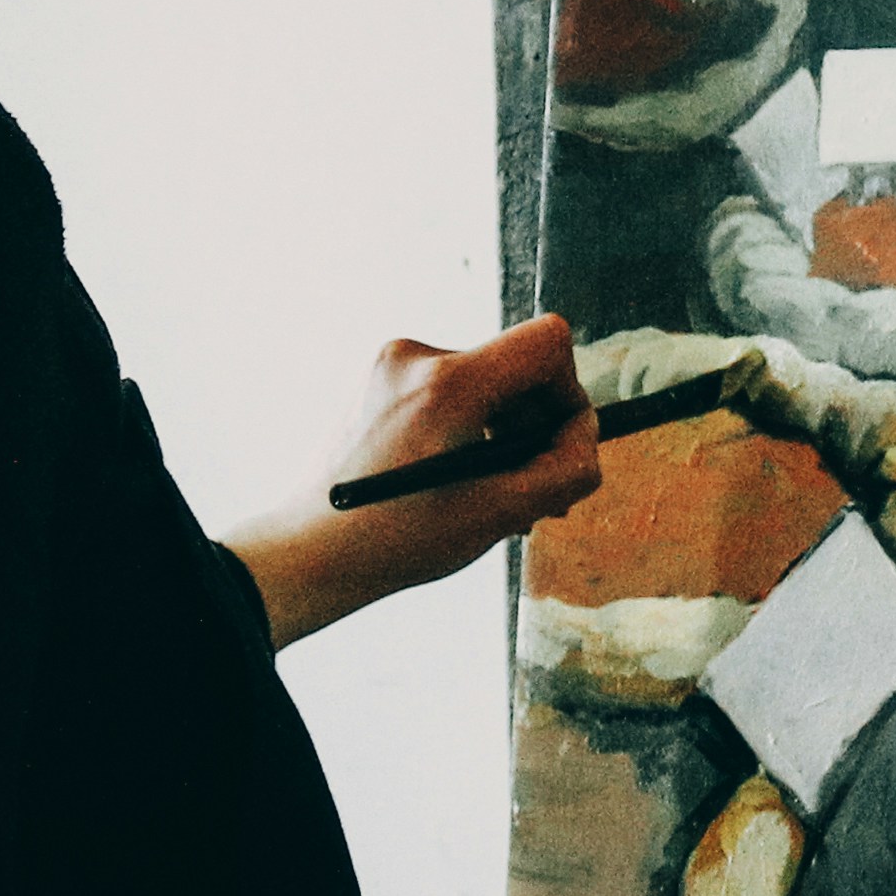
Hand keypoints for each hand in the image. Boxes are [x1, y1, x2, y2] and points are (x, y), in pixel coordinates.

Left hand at [220, 317, 592, 651]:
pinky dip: (470, 430)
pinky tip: (462, 481)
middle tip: (539, 490)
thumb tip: (586, 436)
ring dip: (505, 435)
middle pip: (517, 368)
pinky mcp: (380, 382)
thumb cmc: (400, 538)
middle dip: (537, 426)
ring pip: (487, 384)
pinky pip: (453, 392)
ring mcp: (393, 367)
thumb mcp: (502, 513)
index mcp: (449, 383)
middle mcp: (418, 358)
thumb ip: (565, 470)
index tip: (560, 443)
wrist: (310, 552)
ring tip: (497, 495)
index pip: (547, 343)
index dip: (570, 393)